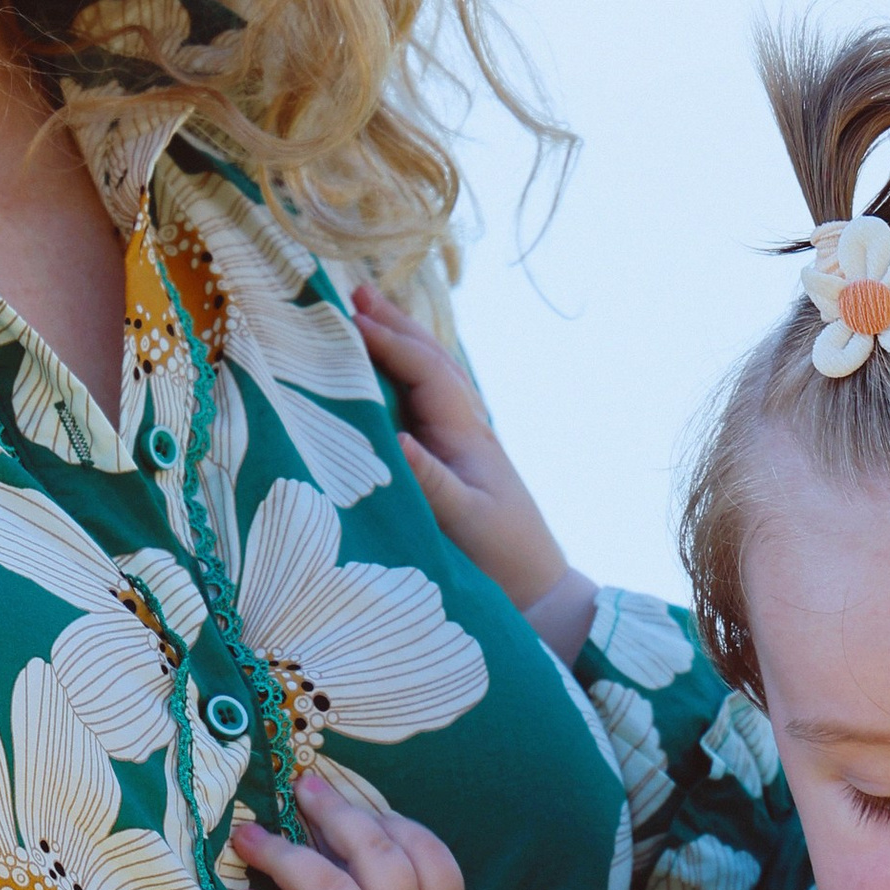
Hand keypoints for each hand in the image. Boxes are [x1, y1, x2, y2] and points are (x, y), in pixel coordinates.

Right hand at [352, 281, 596, 658]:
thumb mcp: (465, 523)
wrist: (542, 597)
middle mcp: (466, 431)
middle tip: (353, 291)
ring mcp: (462, 446)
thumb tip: (393, 437)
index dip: (389, 342)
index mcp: (468, 435)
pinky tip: (388, 374)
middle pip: (430, 361)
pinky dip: (401, 379)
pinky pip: (424, 407)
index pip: (426, 371)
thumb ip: (430, 481)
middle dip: (393, 325)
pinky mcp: (455, 466)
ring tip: (367, 314)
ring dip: (399, 344)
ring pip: (429, 380)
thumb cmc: (505, 563)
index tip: (347, 319)